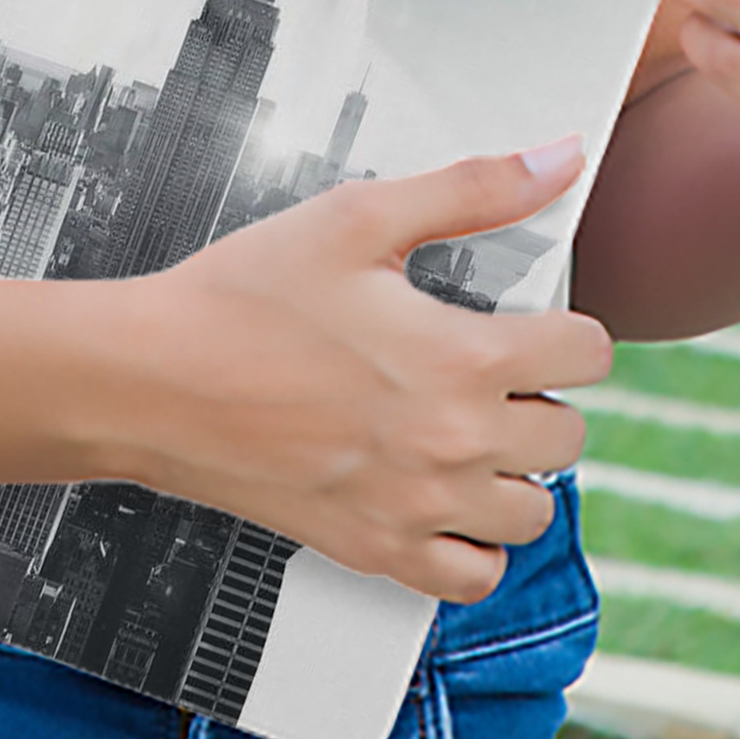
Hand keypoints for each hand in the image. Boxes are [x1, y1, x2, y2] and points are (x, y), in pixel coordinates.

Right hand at [108, 140, 609, 603]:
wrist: (152, 378)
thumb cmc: (240, 297)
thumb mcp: (356, 216)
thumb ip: (470, 188)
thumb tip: (556, 161)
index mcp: (460, 358)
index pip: (587, 354)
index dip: (565, 327)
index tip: (534, 323)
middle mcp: (452, 443)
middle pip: (569, 435)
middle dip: (539, 395)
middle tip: (487, 369)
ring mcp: (416, 507)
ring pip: (533, 510)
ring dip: (514, 469)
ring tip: (466, 429)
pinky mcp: (376, 550)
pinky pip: (474, 576)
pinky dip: (473, 543)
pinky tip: (443, 497)